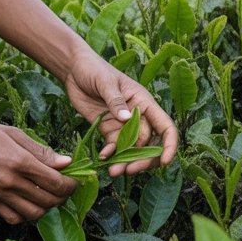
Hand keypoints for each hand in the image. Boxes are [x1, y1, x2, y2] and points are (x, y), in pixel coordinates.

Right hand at [0, 110, 78, 223]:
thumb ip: (39, 150)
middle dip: (62, 196)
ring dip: (46, 207)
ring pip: (33, 213)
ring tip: (48, 196)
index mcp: (18, 160)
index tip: (75, 179)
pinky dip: (26, 215)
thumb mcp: (11, 133)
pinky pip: (13, 218)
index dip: (70, 183)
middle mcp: (9, 180)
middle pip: (48, 199)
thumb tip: (65, 162)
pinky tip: (27, 203)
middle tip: (64, 188)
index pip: (55, 181)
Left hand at [63, 50, 178, 176]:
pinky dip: (112, 156)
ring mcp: (123, 125)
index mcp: (144, 102)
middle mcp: (138, 116)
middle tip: (129, 170)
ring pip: (132, 150)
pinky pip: (115, 147)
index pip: (165, 127)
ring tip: (114, 172)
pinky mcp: (108, 129)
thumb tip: (127, 119)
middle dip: (143, 160)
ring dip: (126, 162)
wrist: (73, 69)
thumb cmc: (93, 69)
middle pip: (150, 144)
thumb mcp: (105, 82)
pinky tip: (103, 158)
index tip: (164, 162)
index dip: (168, 145)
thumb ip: (116, 100)